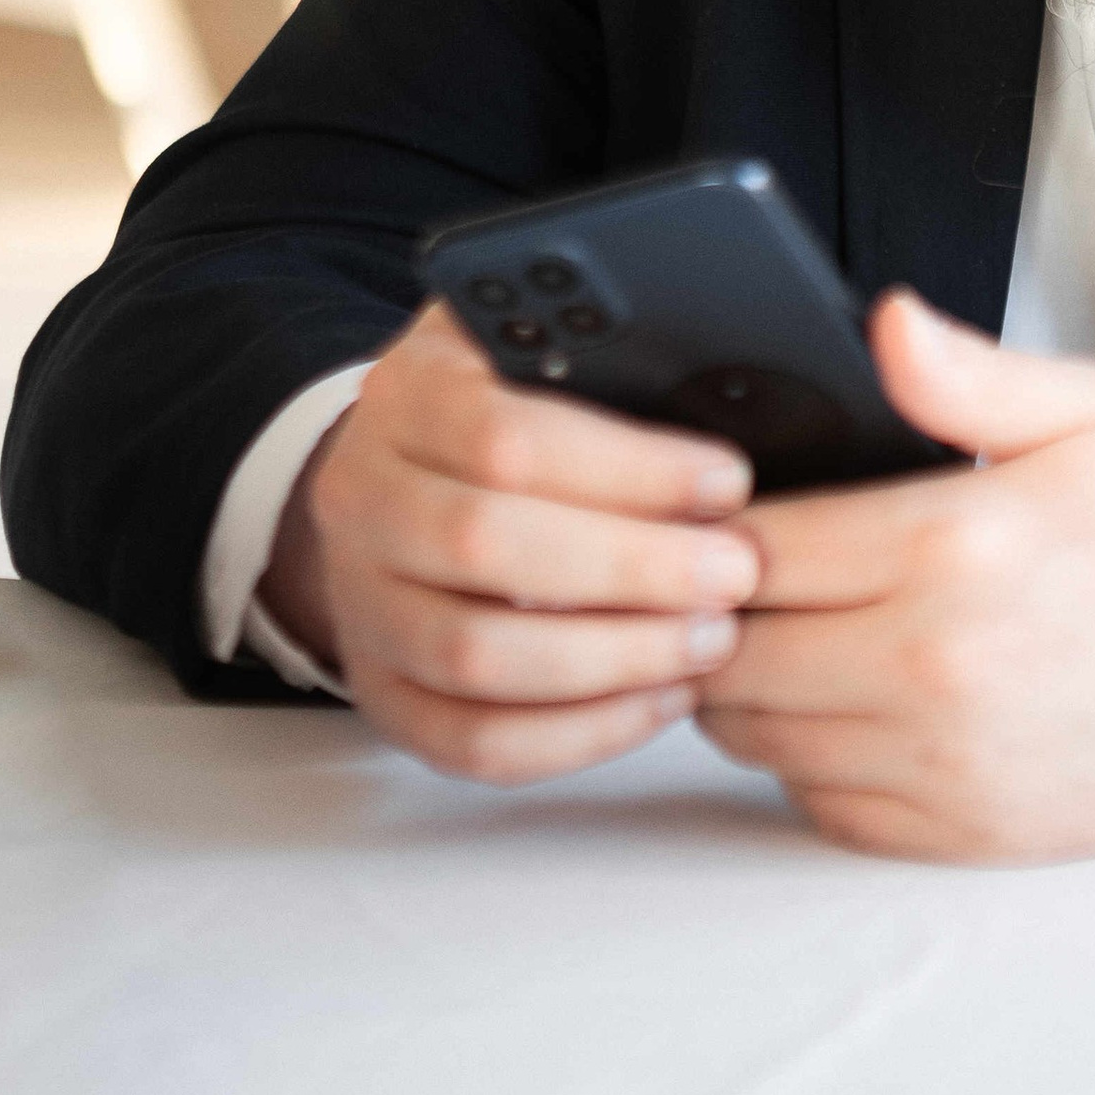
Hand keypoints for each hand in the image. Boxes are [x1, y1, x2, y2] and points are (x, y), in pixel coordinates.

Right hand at [262, 304, 754, 781]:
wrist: (409, 477)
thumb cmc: (510, 414)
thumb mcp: (546, 352)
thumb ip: (615, 371)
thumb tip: (729, 422)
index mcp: (407, 394)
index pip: (508, 437)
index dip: (630, 469)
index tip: (726, 485)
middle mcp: (360, 498)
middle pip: (485, 546)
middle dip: (633, 569)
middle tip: (734, 574)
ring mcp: (361, 604)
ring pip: (474, 657)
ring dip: (614, 659)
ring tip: (710, 639)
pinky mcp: (385, 694)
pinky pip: (475, 741)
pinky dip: (580, 734)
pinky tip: (660, 697)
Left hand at [695, 289, 1094, 860]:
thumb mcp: (1090, 413)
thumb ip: (966, 373)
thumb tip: (882, 321)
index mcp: (954, 546)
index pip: (750, 548)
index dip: (718, 529)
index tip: (737, 515)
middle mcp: (937, 667)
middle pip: (729, 652)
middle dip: (721, 612)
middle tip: (753, 580)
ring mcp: (947, 763)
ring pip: (757, 735)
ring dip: (755, 687)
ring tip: (801, 635)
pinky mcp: (964, 833)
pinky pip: (818, 804)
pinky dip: (812, 759)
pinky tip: (857, 705)